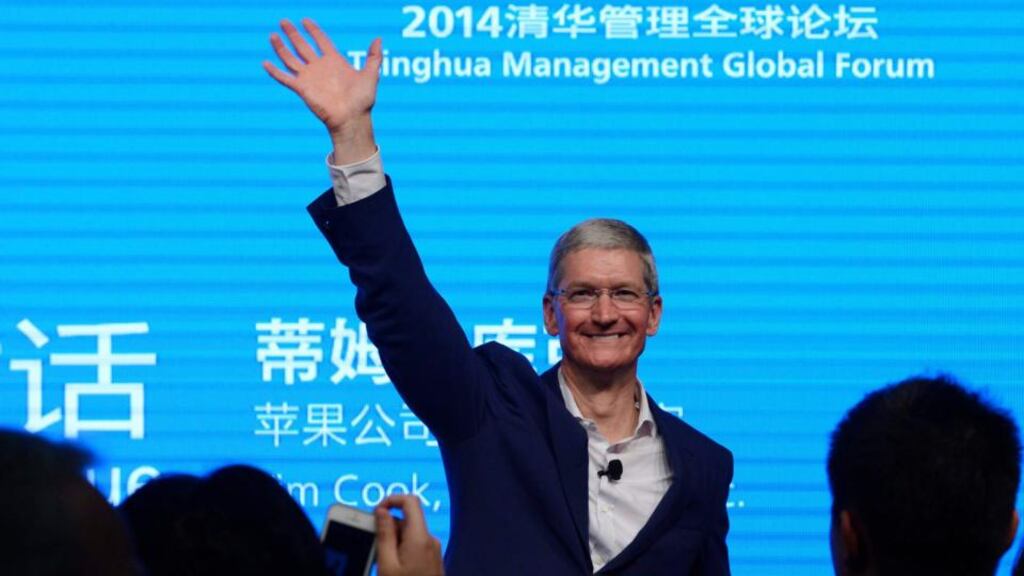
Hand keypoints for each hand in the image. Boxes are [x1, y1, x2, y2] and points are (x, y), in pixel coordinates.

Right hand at [263, 18, 381, 162]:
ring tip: (273, 35)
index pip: (321, 40)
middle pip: (302, 46)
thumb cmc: (363, 100)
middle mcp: (320, 67)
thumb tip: (379, 39)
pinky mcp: (302, 88)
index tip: (305, 20)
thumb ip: (374, 57)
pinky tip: (265, 63)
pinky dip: (275, 71)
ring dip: (281, 48)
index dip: (314, 30)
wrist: (352, 118)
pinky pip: (285, 78)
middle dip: (293, 33)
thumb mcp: (371, 75)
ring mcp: (310, 77)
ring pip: (291, 59)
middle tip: (284, 21)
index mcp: (334, 61)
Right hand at [375, 495, 443, 575]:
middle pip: (407, 520)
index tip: (377, 512)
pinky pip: (415, 544)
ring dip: (395, 542)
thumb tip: (382, 512)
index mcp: (420, 538)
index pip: (410, 501)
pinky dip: (403, 550)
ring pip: (409, 534)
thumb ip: (384, 536)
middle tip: (377, 549)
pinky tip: (397, 569)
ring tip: (387, 565)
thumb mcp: (387, 565)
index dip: (391, 500)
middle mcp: (430, 540)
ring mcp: (434, 549)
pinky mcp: (433, 558)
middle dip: (389, 529)